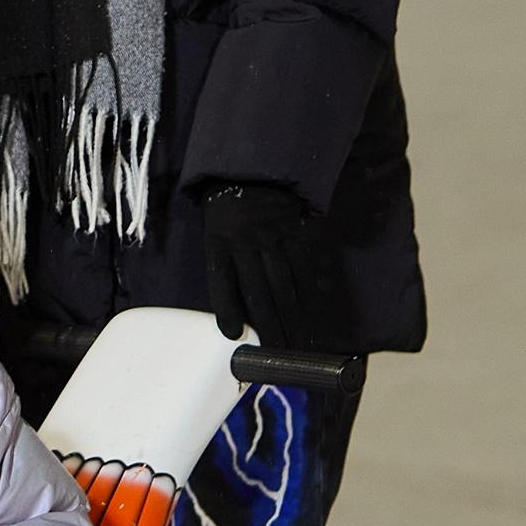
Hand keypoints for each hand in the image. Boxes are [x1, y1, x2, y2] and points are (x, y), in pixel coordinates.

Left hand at [201, 181, 354, 352]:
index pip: (221, 279)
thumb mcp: (214, 232)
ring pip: (284, 287)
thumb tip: (237, 316)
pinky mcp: (296, 235)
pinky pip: (303, 272)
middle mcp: (245, 240)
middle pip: (259, 292)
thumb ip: (224, 267)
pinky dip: (308, 299)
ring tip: (298, 348)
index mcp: (218, 239)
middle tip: (278, 356)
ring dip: (292, 321)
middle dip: (270, 327)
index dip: (228, 309)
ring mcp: (274, 237)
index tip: (234, 335)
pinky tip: (311, 319)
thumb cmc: (227, 210)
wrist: (255, 168)